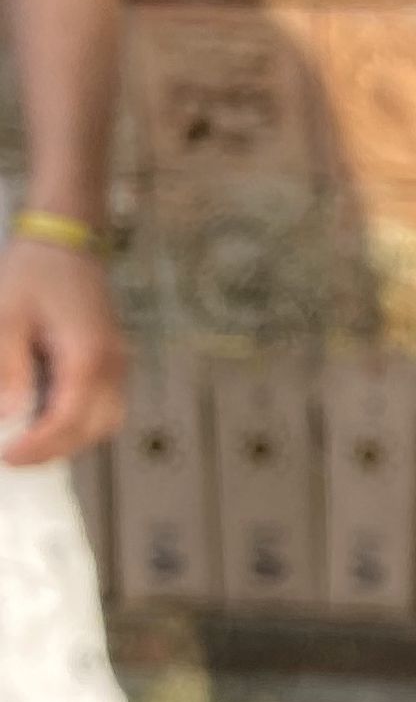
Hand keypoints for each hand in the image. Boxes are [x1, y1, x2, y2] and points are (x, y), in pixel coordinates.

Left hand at [0, 237, 124, 467]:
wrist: (66, 243)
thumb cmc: (35, 273)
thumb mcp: (6, 318)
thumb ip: (10, 371)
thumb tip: (8, 415)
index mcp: (87, 357)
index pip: (68, 420)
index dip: (38, 446)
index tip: (7, 457)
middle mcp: (112, 368)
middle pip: (93, 430)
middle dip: (55, 450)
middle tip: (16, 456)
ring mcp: (118, 368)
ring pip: (104, 424)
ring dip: (70, 439)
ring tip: (32, 440)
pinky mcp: (112, 365)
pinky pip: (104, 407)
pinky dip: (79, 422)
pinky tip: (49, 417)